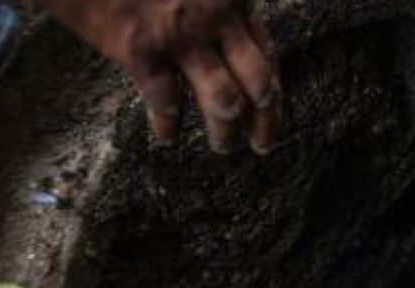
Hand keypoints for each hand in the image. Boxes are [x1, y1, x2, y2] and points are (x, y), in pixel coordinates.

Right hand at [43, 0, 278, 154]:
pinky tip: (166, 134)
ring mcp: (182, 34)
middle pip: (261, 84)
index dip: (273, 85)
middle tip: (261, 144)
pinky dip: (167, 124)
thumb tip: (228, 38)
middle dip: (265, 122)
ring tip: (222, 147)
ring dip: (225, 133)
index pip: (268, 50)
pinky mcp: (141, 49)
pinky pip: (166, 101)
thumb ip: (213, 0)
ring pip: (224, 101)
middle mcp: (217, 15)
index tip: (272, 107)